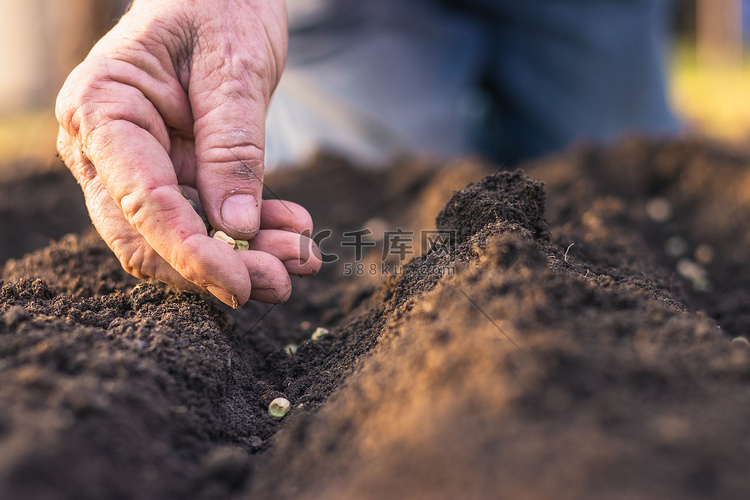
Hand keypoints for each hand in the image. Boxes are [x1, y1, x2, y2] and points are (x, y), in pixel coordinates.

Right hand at [55, 0, 320, 306]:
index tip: (242, 284)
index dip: (191, 253)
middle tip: (283, 280)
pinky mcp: (172, 173)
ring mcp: (136, 164)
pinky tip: (293, 230)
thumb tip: (238, 229)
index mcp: (102, 109)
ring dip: (242, 257)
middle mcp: (106, 147)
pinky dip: (250, 233)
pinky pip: (205, 220)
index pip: (141, 202)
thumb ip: (233, 148)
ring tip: (302, 257)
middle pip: (148, 237)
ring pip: (179, 238)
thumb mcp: (235, 69)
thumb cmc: (220, 5)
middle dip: (217, 268)